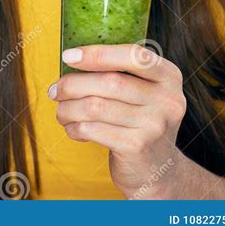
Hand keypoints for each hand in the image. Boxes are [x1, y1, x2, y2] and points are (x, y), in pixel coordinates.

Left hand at [47, 43, 186, 198]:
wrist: (158, 171)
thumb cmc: (141, 122)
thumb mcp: (146, 93)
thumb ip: (122, 73)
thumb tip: (73, 59)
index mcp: (169, 77)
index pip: (133, 56)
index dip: (97, 54)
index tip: (68, 56)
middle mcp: (167, 99)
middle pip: (110, 81)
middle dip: (73, 84)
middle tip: (55, 90)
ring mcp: (154, 124)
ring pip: (96, 106)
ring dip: (69, 107)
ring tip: (61, 111)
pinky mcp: (137, 146)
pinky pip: (93, 129)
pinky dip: (75, 127)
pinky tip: (72, 128)